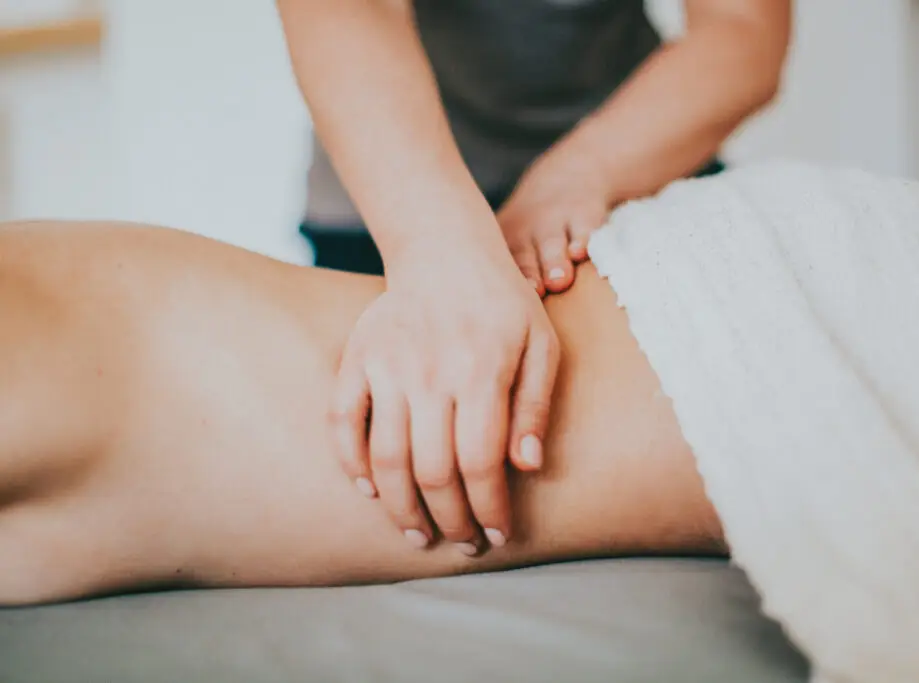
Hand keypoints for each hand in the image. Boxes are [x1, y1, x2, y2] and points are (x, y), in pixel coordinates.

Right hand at [331, 229, 559, 555]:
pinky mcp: (357, 358)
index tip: (497, 534)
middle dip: (450, 520)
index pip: (481, 462)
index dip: (489, 508)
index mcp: (482, 370)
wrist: (446, 251)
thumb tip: (527, 468)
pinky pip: (342, 421)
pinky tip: (371, 492)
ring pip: (387, 457)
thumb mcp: (542, 346)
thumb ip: (536, 406)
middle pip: (433, 471)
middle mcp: (430, 372)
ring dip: (401, 508)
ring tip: (418, 535)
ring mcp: (387, 365)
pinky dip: (352, 462)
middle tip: (462, 542)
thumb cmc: (504, 305)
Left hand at [498, 152, 611, 295]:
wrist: (569, 177)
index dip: (498, 286)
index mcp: (505, 245)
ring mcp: (555, 221)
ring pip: (552, 243)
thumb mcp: (512, 243)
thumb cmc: (535, 230)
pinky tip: (584, 253)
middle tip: (534, 292)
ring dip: (555, 260)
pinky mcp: (584, 212)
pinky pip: (584, 227)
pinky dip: (584, 238)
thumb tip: (497, 341)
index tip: (499, 309)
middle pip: (524, 256)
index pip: (498, 268)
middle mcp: (526, 232)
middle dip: (529, 274)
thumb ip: (506, 283)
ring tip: (560, 280)